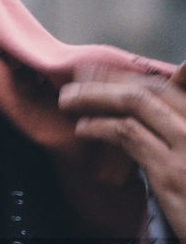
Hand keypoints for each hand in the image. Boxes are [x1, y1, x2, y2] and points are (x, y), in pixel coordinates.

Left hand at [59, 62, 185, 243]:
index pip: (167, 85)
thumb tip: (135, 123)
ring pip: (136, 104)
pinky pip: (130, 134)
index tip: (97, 72)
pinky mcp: (171, 171)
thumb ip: (175, 132)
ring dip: (95, 97)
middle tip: (74, 79)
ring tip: (68, 100)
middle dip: (106, 80)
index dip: (128, 76)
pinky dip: (101, 126)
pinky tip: (83, 128)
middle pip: (150, 89)